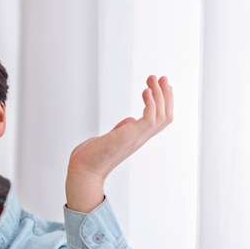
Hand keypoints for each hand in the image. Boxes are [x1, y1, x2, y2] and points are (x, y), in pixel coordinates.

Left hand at [65, 75, 172, 211]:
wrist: (83, 171)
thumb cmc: (91, 157)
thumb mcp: (110, 138)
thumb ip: (121, 129)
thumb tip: (130, 121)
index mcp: (136, 138)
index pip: (159, 120)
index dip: (164, 103)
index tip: (160, 86)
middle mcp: (140, 138)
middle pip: (166, 116)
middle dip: (166, 95)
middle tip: (162, 77)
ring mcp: (137, 138)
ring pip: (162, 115)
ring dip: (160, 94)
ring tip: (153, 79)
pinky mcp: (131, 136)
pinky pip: (151, 118)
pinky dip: (151, 102)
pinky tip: (145, 91)